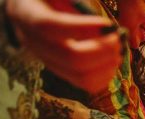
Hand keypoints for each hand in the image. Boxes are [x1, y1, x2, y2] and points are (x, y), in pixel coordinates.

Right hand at [6, 0, 122, 92]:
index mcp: (25, 12)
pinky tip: (111, 60)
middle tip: (119, 39)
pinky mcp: (60, 70)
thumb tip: (106, 24)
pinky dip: (105, 75)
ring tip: (118, 49)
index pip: (48, 26)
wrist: (35, 5)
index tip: (107, 24)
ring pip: (79, 75)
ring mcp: (45, 59)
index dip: (81, 28)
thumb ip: (75, 3)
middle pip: (69, 57)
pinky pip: (84, 84)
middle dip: (102, 51)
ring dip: (107, 65)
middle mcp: (31, 40)